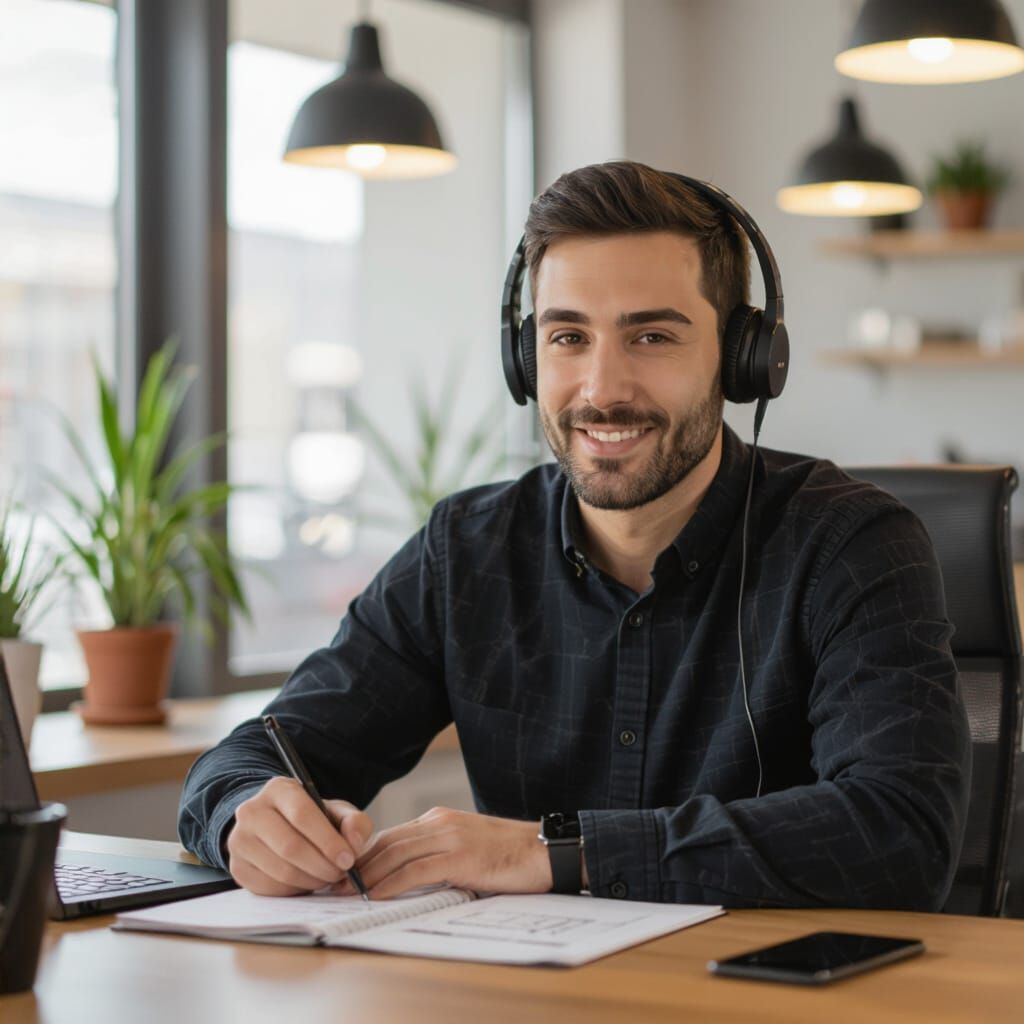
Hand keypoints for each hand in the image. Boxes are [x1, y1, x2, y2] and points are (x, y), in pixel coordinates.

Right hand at [226, 777, 373, 895]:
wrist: (277, 826)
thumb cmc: (310, 818)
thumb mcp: (336, 811)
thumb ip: (354, 821)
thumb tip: (354, 843)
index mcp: (278, 789)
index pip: (302, 815)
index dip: (328, 841)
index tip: (348, 859)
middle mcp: (251, 811)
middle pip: (290, 846)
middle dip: (322, 865)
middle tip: (341, 874)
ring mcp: (240, 841)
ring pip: (281, 871)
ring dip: (311, 881)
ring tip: (327, 877)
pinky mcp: (237, 867)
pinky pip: (270, 888)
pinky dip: (295, 891)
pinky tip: (307, 882)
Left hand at [341, 807, 550, 899]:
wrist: (545, 849)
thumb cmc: (509, 855)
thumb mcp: (467, 847)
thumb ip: (438, 854)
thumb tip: (407, 877)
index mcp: (440, 818)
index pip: (391, 835)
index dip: (364, 855)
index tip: (346, 874)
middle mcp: (440, 822)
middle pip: (385, 842)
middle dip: (356, 865)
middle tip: (334, 885)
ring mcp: (450, 837)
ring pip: (394, 854)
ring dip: (367, 876)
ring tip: (348, 894)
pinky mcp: (460, 857)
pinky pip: (415, 870)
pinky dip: (391, 883)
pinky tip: (378, 896)